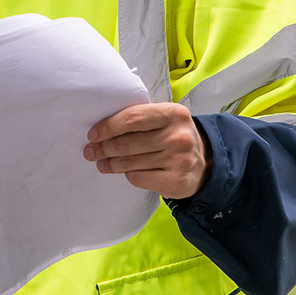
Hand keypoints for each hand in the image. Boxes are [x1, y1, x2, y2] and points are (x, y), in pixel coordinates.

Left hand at [84, 103, 210, 199]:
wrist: (205, 162)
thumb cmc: (174, 136)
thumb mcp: (164, 119)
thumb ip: (140, 118)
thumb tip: (101, 129)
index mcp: (173, 114)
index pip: (132, 118)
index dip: (108, 127)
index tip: (92, 134)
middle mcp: (179, 136)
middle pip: (127, 143)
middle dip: (103, 148)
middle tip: (91, 151)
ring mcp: (179, 160)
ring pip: (130, 162)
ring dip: (110, 163)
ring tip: (101, 163)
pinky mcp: (177, 181)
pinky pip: (138, 178)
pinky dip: (128, 174)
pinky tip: (125, 172)